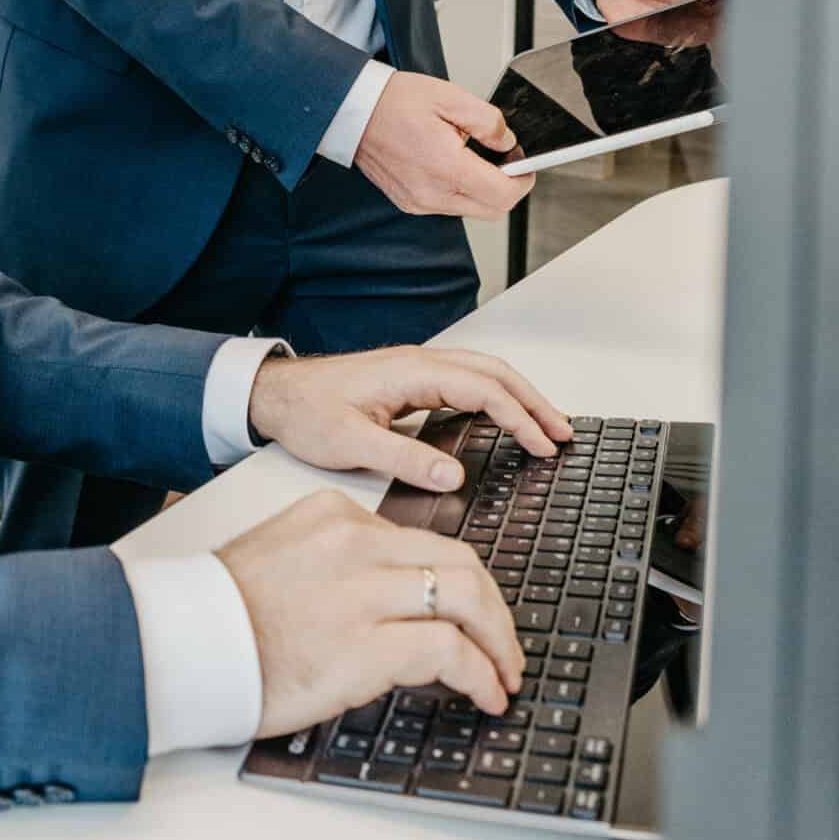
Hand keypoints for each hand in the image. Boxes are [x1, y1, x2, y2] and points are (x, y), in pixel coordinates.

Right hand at [219, 491, 523, 733]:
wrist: (181, 642)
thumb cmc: (219, 614)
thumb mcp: (282, 558)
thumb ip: (335, 564)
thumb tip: (388, 602)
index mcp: (333, 516)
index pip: (421, 541)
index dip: (459, 583)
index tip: (469, 614)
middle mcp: (355, 543)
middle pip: (460, 562)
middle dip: (494, 609)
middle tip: (503, 646)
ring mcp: (363, 591)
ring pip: (467, 598)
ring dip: (498, 643)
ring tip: (503, 675)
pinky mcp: (367, 645)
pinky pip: (450, 652)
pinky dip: (480, 675)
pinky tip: (484, 696)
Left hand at [247, 342, 571, 486]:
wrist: (274, 395)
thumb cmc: (305, 413)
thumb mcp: (350, 442)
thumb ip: (403, 458)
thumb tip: (453, 475)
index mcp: (411, 372)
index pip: (483, 389)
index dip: (519, 417)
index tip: (543, 445)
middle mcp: (420, 364)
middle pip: (494, 372)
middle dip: (534, 400)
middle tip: (565, 433)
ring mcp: (417, 370)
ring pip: (484, 373)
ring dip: (520, 395)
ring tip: (548, 426)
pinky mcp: (412, 382)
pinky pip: (468, 382)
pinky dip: (497, 397)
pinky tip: (506, 418)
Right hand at [355, 69, 534, 216]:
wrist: (352, 113)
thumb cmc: (393, 102)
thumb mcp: (450, 97)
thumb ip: (487, 121)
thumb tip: (507, 141)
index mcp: (446, 168)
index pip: (503, 194)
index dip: (523, 180)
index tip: (524, 165)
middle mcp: (432, 194)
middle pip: (492, 210)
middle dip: (507, 187)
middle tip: (504, 160)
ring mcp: (419, 202)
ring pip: (471, 210)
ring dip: (482, 190)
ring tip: (473, 157)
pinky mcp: (409, 203)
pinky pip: (448, 206)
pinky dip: (459, 191)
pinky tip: (451, 165)